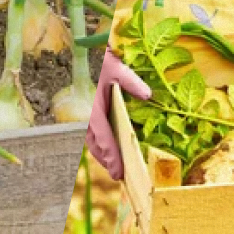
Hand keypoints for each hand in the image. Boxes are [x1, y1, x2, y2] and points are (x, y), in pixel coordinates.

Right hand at [87, 48, 151, 179]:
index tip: (118, 173)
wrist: (88, 56)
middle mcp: (87, 116)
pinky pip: (93, 136)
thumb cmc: (103, 63)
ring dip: (103, 156)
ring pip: (93, 143)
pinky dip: (101, 146)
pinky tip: (111, 150)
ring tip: (115, 168)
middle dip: (107, 162)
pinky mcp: (89, 115)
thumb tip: (147, 95)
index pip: (104, 138)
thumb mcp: (118, 69)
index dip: (111, 157)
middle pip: (96, 146)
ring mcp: (86, 117)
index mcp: (94, 109)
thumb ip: (132, 82)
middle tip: (119, 176)